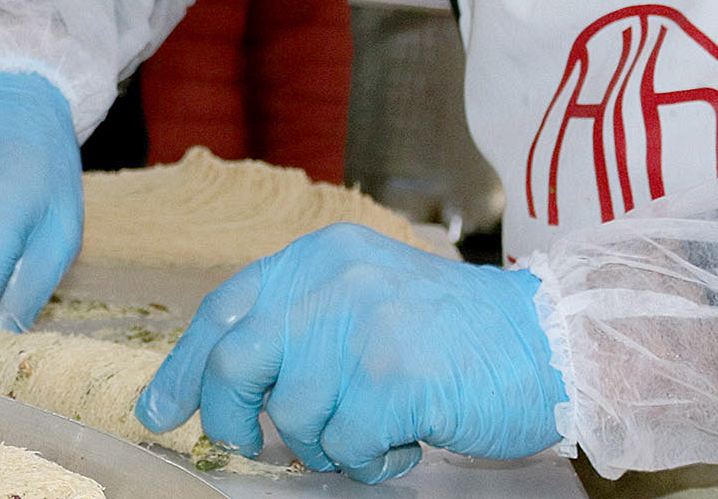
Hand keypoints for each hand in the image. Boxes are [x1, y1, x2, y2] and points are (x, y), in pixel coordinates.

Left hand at [135, 224, 564, 483]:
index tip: (161, 407)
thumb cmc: (461, 334)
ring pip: (295, 416)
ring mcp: (363, 328)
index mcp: (321, 257)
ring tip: (376, 429)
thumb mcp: (370, 298)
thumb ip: (303, 322)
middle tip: (249, 444)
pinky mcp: (393, 378)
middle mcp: (334, 282)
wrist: (555, 341)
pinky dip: (369, 460)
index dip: (187, 364)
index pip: (226, 309)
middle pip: (237, 362)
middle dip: (231, 417)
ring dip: (327, 444)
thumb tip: (221, 379)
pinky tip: (406, 440)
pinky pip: (345, 446)